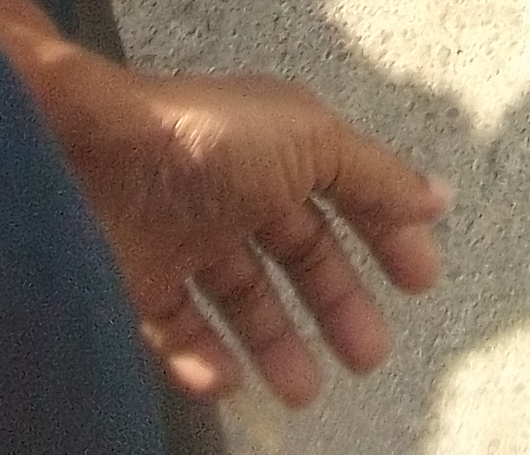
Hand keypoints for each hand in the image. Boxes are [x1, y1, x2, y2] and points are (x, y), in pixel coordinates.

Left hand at [51, 58, 451, 406]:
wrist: (91, 155)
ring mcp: (186, 236)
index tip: (419, 284)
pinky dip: (203, 357)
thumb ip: (373, 176)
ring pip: (242, 298)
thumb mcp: (312, 142)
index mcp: (284, 146)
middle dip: (337, 304)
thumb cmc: (208, 138)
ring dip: (277, 344)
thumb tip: (438, 197)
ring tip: (305, 391)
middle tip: (369, 355)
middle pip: (300, 254)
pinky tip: (230, 381)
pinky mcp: (140, 278)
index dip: (386, 235)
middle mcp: (239, 189)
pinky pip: (177, 326)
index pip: (348, 196)